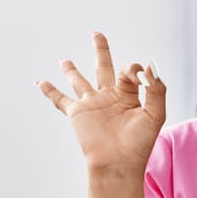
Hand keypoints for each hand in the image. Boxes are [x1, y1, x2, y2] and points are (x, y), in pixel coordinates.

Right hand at [36, 32, 164, 176]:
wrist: (118, 163)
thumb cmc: (139, 143)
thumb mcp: (155, 114)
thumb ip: (157, 89)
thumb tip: (151, 66)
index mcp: (130, 96)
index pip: (130, 71)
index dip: (135, 70)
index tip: (139, 77)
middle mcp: (109, 97)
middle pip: (104, 67)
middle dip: (101, 50)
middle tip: (97, 33)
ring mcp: (92, 104)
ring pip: (80, 80)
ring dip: (71, 70)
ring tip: (64, 60)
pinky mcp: (77, 113)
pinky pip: (59, 99)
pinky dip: (49, 90)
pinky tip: (40, 81)